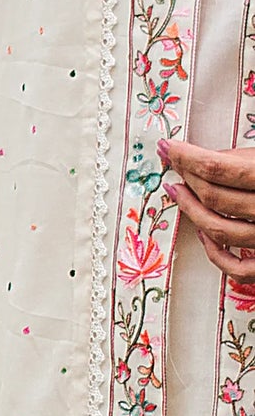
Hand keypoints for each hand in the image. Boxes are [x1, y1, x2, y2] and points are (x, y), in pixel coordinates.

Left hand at [162, 136, 254, 275]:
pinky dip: (213, 251)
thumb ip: (246, 158)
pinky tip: (202, 231)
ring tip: (179, 192)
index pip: (218, 167)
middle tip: (172, 165)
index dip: (187, 156)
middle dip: (186, 178)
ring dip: (190, 210)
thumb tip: (204, 158)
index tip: (168, 147)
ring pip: (217, 230)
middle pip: (214, 197)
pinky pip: (236, 267)